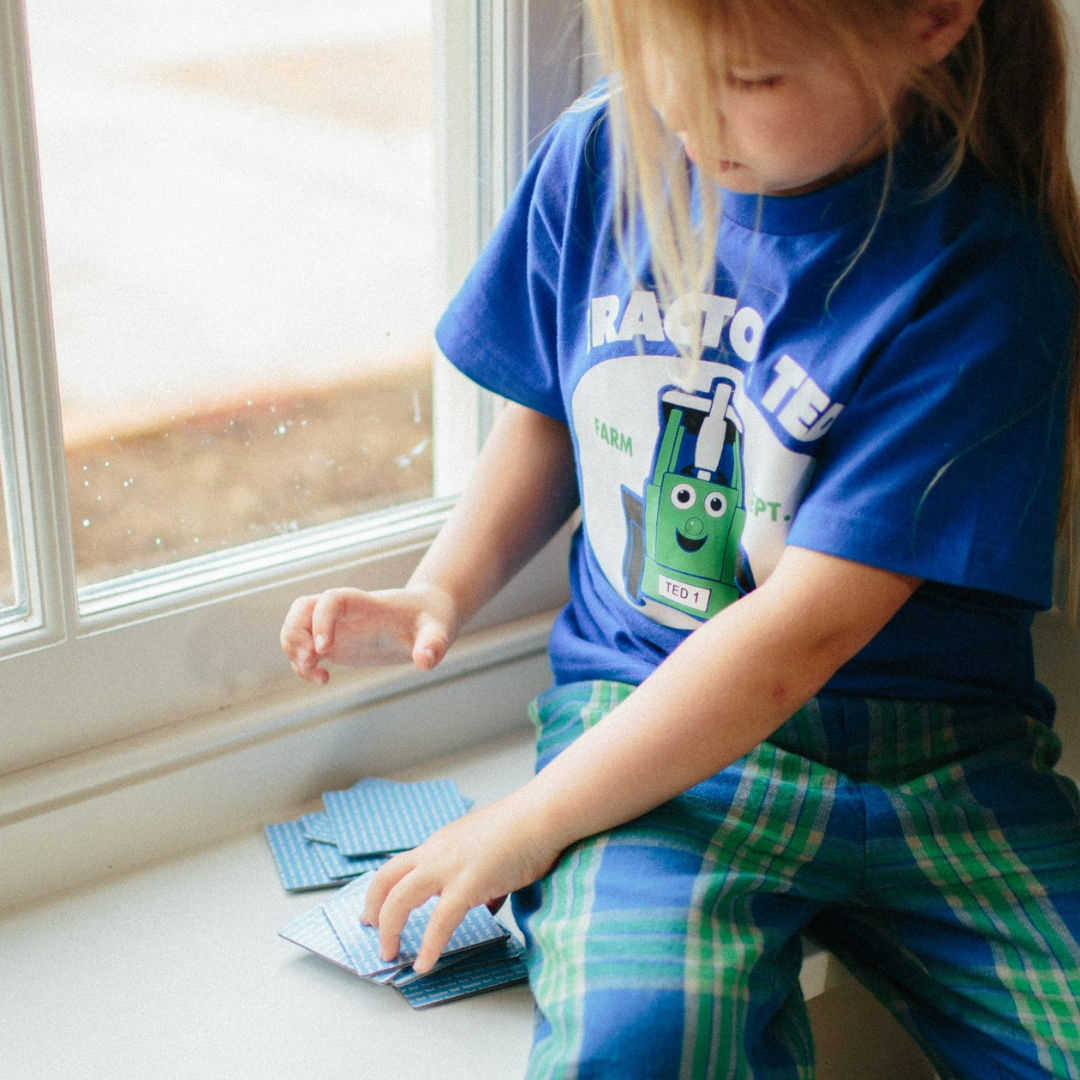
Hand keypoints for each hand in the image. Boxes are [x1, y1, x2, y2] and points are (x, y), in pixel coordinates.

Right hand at [280, 583, 456, 684]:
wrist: (427, 615)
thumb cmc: (431, 619)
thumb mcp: (438, 630)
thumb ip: (432, 644)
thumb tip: (425, 662)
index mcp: (367, 604)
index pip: (332, 600)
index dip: (321, 620)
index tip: (324, 649)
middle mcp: (345, 612)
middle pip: (301, 608)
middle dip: (294, 634)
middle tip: (310, 661)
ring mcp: (337, 626)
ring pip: (296, 627)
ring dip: (293, 651)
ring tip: (317, 675)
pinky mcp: (335, 643)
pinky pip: (305, 649)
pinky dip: (302, 666)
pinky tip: (324, 679)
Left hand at [362, 792, 561, 972]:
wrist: (542, 815)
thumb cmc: (524, 830)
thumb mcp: (489, 851)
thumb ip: (482, 877)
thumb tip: (489, 901)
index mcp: (440, 844)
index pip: (399, 867)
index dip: (382, 891)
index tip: (376, 910)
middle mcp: (437, 852)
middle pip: (386, 878)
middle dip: (373, 908)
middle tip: (372, 932)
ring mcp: (450, 866)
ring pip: (400, 897)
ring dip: (389, 929)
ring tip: (389, 954)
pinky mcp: (470, 882)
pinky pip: (441, 920)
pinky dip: (429, 945)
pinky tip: (425, 964)